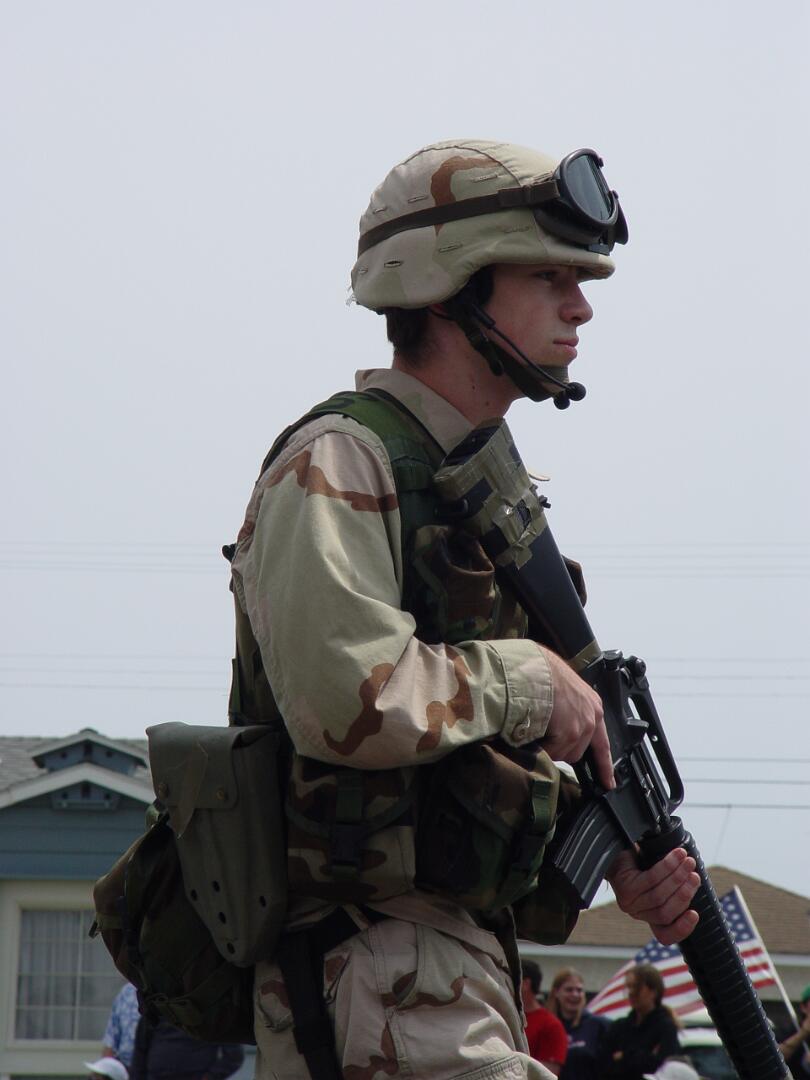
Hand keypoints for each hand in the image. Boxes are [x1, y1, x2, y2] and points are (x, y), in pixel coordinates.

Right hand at [541, 648, 613, 789]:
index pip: (603, 742)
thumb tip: (558, 724)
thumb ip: (569, 708)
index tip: (608, 782)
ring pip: (565, 753)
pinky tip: (535, 729)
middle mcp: (592, 717)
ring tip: (539, 724)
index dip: (605, 765)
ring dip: (550, 746)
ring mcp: (582, 727)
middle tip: (547, 732)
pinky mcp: (570, 734)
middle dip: (562, 747)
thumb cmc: (542, 673)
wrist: (534, 669)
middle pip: (578, 750)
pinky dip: (541, 745)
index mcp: (592, 705)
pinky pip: (552, 752)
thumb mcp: (564, 689)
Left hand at [607, 847, 699, 944]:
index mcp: (649, 917)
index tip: (695, 914)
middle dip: (685, 894)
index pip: (665, 935)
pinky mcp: (624, 888)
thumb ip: (675, 890)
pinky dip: (668, 866)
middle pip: (666, 913)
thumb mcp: (661, 882)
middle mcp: (638, 913)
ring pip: (660, 895)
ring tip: (689, 861)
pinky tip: (677, 856)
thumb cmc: (643, 865)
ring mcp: (629, 903)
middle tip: (695, 875)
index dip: (682, 929)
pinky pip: (651, 878)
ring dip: (678, 877)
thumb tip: (695, 883)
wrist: (619, 849)